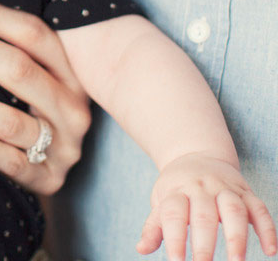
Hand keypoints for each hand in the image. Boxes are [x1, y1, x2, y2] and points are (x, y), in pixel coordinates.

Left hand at [0, 0, 89, 194]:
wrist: (59, 157)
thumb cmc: (35, 98)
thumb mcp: (37, 66)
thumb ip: (8, 39)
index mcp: (71, 69)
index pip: (33, 34)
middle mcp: (72, 105)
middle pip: (20, 70)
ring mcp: (63, 145)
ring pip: (11, 121)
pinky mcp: (49, 179)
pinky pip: (12, 163)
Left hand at [138, 153, 276, 260]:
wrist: (196, 154)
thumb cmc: (177, 187)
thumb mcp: (161, 200)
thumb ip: (154, 226)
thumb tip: (141, 248)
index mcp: (176, 191)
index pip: (173, 215)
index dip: (174, 239)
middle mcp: (201, 188)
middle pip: (203, 215)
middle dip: (204, 244)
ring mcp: (225, 188)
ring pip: (233, 210)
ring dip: (237, 237)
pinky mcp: (246, 192)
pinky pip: (259, 208)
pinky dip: (267, 228)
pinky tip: (270, 250)